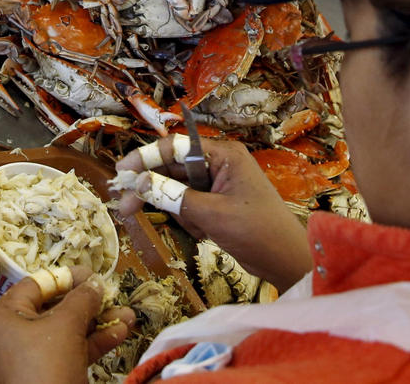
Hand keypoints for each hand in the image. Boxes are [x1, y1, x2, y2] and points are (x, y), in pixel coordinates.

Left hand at [0, 267, 134, 383]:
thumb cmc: (46, 366)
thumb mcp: (65, 326)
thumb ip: (82, 299)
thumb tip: (94, 284)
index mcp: (3, 318)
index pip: (35, 285)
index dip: (66, 278)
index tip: (93, 275)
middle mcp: (10, 337)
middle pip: (53, 310)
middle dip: (89, 305)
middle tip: (112, 298)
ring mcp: (27, 360)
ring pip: (65, 333)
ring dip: (97, 324)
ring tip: (127, 317)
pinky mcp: (43, 378)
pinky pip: (67, 353)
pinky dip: (92, 344)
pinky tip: (120, 334)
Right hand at [116, 138, 312, 290]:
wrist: (286, 261)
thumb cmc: (257, 231)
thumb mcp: (212, 214)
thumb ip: (174, 197)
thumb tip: (139, 183)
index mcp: (223, 155)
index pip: (177, 147)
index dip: (146, 157)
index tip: (122, 171)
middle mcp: (219, 165)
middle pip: (173, 168)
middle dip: (150, 187)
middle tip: (123, 205)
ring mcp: (218, 185)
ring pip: (177, 189)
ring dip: (169, 206)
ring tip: (170, 222)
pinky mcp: (217, 205)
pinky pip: (188, 205)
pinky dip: (185, 218)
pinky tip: (198, 232)